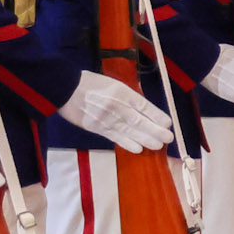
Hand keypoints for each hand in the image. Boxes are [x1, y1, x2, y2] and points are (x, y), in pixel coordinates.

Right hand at [57, 72, 172, 150]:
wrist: (64, 88)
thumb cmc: (92, 84)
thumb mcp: (114, 85)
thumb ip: (129, 97)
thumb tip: (146, 111)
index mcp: (122, 92)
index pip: (143, 105)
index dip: (157, 116)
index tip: (168, 123)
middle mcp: (115, 105)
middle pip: (139, 120)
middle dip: (155, 131)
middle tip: (168, 138)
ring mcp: (105, 117)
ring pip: (129, 131)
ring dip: (145, 139)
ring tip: (158, 145)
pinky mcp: (96, 127)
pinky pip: (114, 137)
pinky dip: (126, 143)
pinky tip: (138, 148)